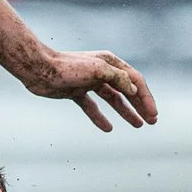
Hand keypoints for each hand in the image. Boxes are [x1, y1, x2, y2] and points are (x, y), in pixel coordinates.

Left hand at [24, 47, 157, 131]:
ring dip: (126, 112)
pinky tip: (108, 128)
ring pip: (113, 99)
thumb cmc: (68, 67)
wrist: (39, 70)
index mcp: (110, 63)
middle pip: (127, 90)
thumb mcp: (98, 70)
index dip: (146, 98)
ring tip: (138, 125)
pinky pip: (92, 107)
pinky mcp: (76, 93)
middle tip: (152, 121)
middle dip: (140, 106)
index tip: (153, 115)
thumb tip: (134, 91)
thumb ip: (118, 79)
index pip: (135, 81)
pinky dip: (100, 117)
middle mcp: (102, 72)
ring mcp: (89, 83)